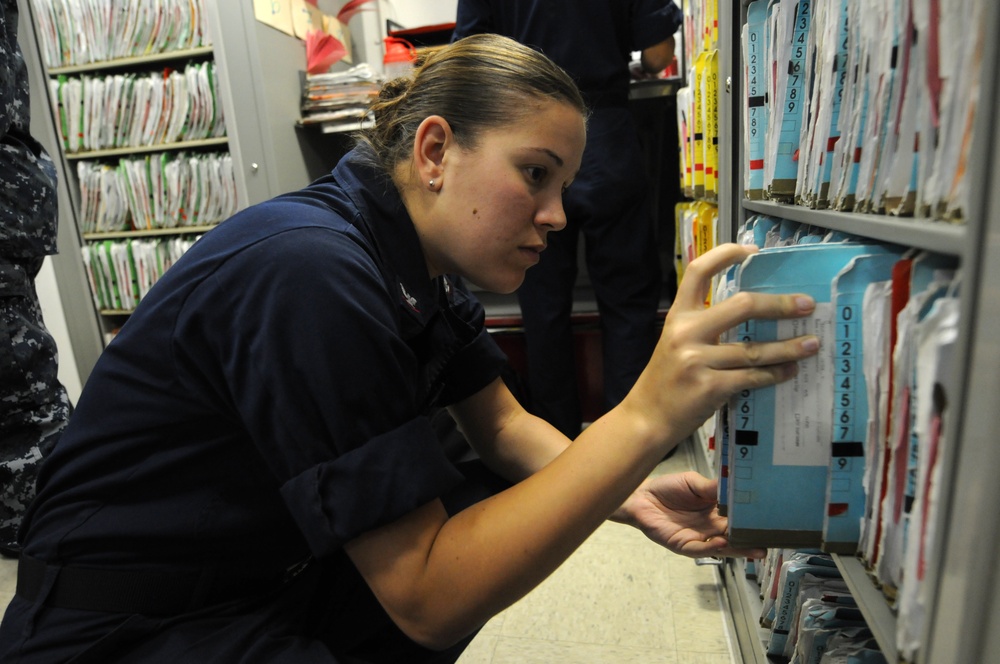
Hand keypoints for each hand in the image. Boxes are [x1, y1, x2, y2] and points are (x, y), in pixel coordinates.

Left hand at [616, 471, 765, 558]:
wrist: (641, 496)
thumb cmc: (667, 488)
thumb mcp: (693, 483)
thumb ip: (712, 488)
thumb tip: (734, 486)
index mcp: (715, 511)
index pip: (738, 518)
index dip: (752, 520)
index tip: (769, 521)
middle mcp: (710, 527)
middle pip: (735, 536)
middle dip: (752, 540)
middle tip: (770, 542)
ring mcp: (698, 538)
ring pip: (722, 547)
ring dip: (739, 549)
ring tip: (756, 549)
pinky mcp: (683, 545)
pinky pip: (700, 549)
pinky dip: (712, 548)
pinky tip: (723, 543)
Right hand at [622, 243, 818, 446]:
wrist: (646, 417)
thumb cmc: (666, 379)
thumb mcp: (675, 342)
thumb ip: (703, 325)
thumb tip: (752, 311)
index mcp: (677, 316)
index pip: (699, 272)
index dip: (726, 255)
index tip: (753, 250)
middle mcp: (686, 333)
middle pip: (742, 306)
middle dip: (780, 304)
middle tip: (807, 305)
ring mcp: (697, 361)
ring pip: (755, 349)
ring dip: (789, 347)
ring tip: (811, 344)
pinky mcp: (709, 387)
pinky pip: (752, 377)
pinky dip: (775, 374)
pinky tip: (790, 371)